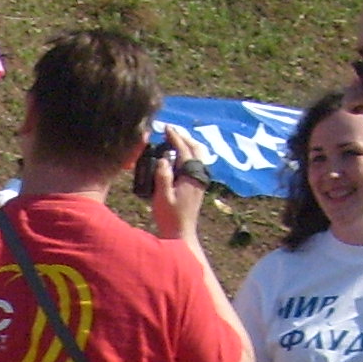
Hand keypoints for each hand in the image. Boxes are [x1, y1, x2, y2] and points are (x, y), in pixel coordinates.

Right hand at [147, 127, 210, 241]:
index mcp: (191, 177)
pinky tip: (179, 156)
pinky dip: (189, 154)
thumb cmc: (170, 217)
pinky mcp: (197, 185)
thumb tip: (164, 159)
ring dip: (189, 145)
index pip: (184, 151)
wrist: (181, 233)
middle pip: (196, 149)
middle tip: (171, 131)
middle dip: (184, 138)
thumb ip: (163, 176)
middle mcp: (198, 176)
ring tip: (177, 140)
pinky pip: (197, 163)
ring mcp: (200, 181)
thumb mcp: (162, 197)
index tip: (166, 128)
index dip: (175, 138)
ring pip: (199, 156)